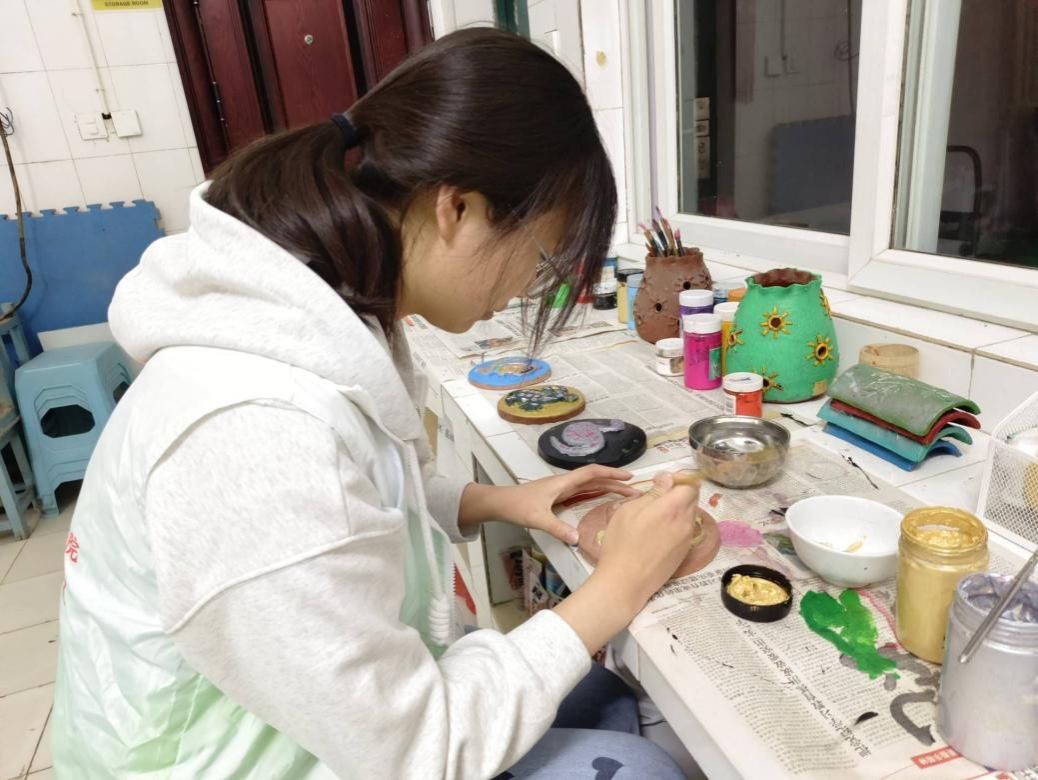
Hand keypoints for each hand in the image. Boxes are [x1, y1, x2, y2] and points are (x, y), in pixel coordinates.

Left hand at [458, 466, 639, 544]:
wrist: (501, 503)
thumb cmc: (518, 506)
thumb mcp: (538, 519)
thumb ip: (557, 528)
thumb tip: (577, 539)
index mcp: (563, 483)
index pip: (592, 473)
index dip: (612, 473)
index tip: (629, 477)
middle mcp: (565, 483)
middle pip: (596, 479)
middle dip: (616, 483)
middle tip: (635, 492)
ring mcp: (562, 489)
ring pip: (590, 485)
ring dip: (608, 488)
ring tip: (626, 496)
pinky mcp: (559, 496)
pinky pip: (583, 492)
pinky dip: (597, 494)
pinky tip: (604, 500)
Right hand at [592, 472, 701, 607]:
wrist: (626, 582)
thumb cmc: (621, 544)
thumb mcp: (628, 511)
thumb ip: (652, 493)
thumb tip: (667, 479)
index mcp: (672, 508)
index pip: (690, 484)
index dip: (678, 479)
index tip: (662, 482)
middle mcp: (685, 522)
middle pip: (692, 498)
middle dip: (678, 493)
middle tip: (655, 498)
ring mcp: (687, 538)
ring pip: (689, 513)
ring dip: (677, 509)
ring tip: (655, 517)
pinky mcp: (685, 552)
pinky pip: (685, 529)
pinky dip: (676, 524)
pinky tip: (657, 533)